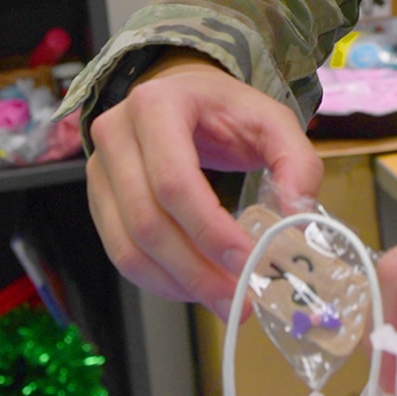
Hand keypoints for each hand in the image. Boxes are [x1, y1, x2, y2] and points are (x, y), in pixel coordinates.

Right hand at [86, 55, 320, 315]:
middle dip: (196, 269)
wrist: (184, 95)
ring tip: (223, 300)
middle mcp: (116, 135)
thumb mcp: (273, 120)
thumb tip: (295, 215)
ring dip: (178, 283)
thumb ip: (297, 162)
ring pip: (129, 246)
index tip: (247, 261)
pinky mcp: (99, 200)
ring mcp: (99, 169)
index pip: (174, 181)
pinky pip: (121, 253)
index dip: (209, 229)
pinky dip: (159, 280)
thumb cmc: (226, 109)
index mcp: (157, 105)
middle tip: (238, 299)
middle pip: (148, 220)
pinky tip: (195, 288)